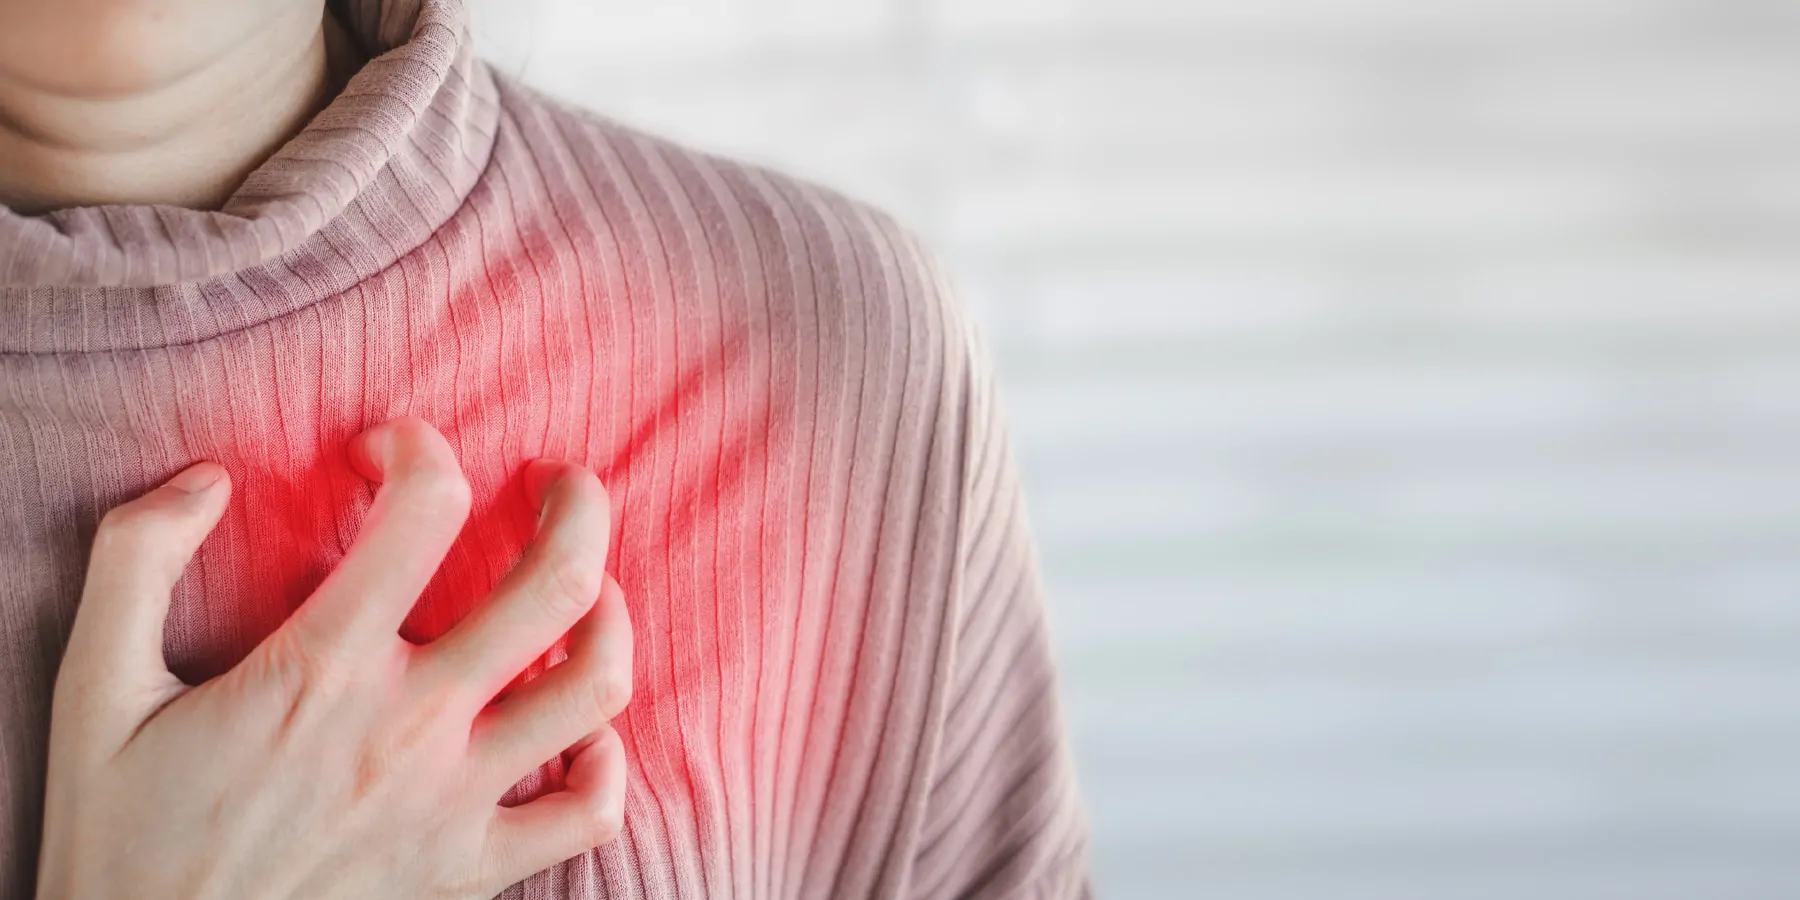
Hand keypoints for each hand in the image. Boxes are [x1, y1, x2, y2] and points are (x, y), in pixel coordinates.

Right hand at [34, 418, 632, 899]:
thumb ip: (134, 563)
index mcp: (324, 667)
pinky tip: (579, 731)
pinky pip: (588, 812)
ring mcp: (455, 802)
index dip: (417, 447)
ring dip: (611, 618)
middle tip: (556, 482)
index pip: (426, 509)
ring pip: (596, 687)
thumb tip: (205, 480)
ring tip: (588, 590)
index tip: (387, 450)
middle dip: (575, 507)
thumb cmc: (120, 840)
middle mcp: (412, 726)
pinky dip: (606, 761)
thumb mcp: (92, 691)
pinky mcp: (472, 871)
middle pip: (556, 584)